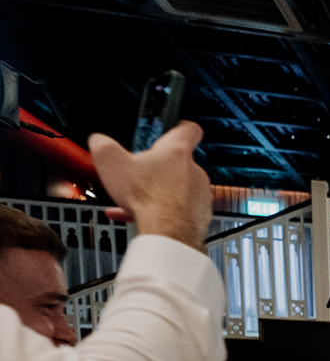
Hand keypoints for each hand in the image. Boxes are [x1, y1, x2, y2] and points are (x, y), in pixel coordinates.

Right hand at [89, 121, 212, 249]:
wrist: (168, 233)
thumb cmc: (147, 198)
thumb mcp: (111, 162)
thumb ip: (102, 145)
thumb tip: (98, 141)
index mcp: (177, 151)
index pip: (188, 129)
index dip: (179, 127)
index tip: (173, 130)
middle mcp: (194, 171)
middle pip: (177, 163)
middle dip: (158, 167)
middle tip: (139, 173)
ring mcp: (199, 195)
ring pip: (176, 188)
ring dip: (157, 191)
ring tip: (135, 197)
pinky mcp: (199, 215)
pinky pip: (177, 210)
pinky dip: (159, 211)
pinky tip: (135, 215)